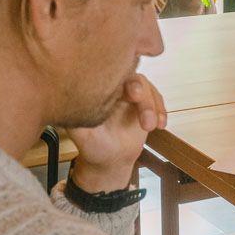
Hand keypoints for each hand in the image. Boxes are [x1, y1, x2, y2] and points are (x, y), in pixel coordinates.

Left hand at [69, 73, 166, 191]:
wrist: (111, 161)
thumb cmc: (92, 146)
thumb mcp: (81, 133)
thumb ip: (78, 117)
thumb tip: (74, 101)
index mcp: (98, 89)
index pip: (110, 73)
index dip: (119, 74)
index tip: (124, 86)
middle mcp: (115, 87)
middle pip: (131, 76)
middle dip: (138, 87)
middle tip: (137, 97)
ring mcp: (131, 94)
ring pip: (147, 88)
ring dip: (151, 105)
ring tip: (150, 127)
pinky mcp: (145, 104)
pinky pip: (157, 99)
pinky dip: (161, 111)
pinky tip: (160, 126)